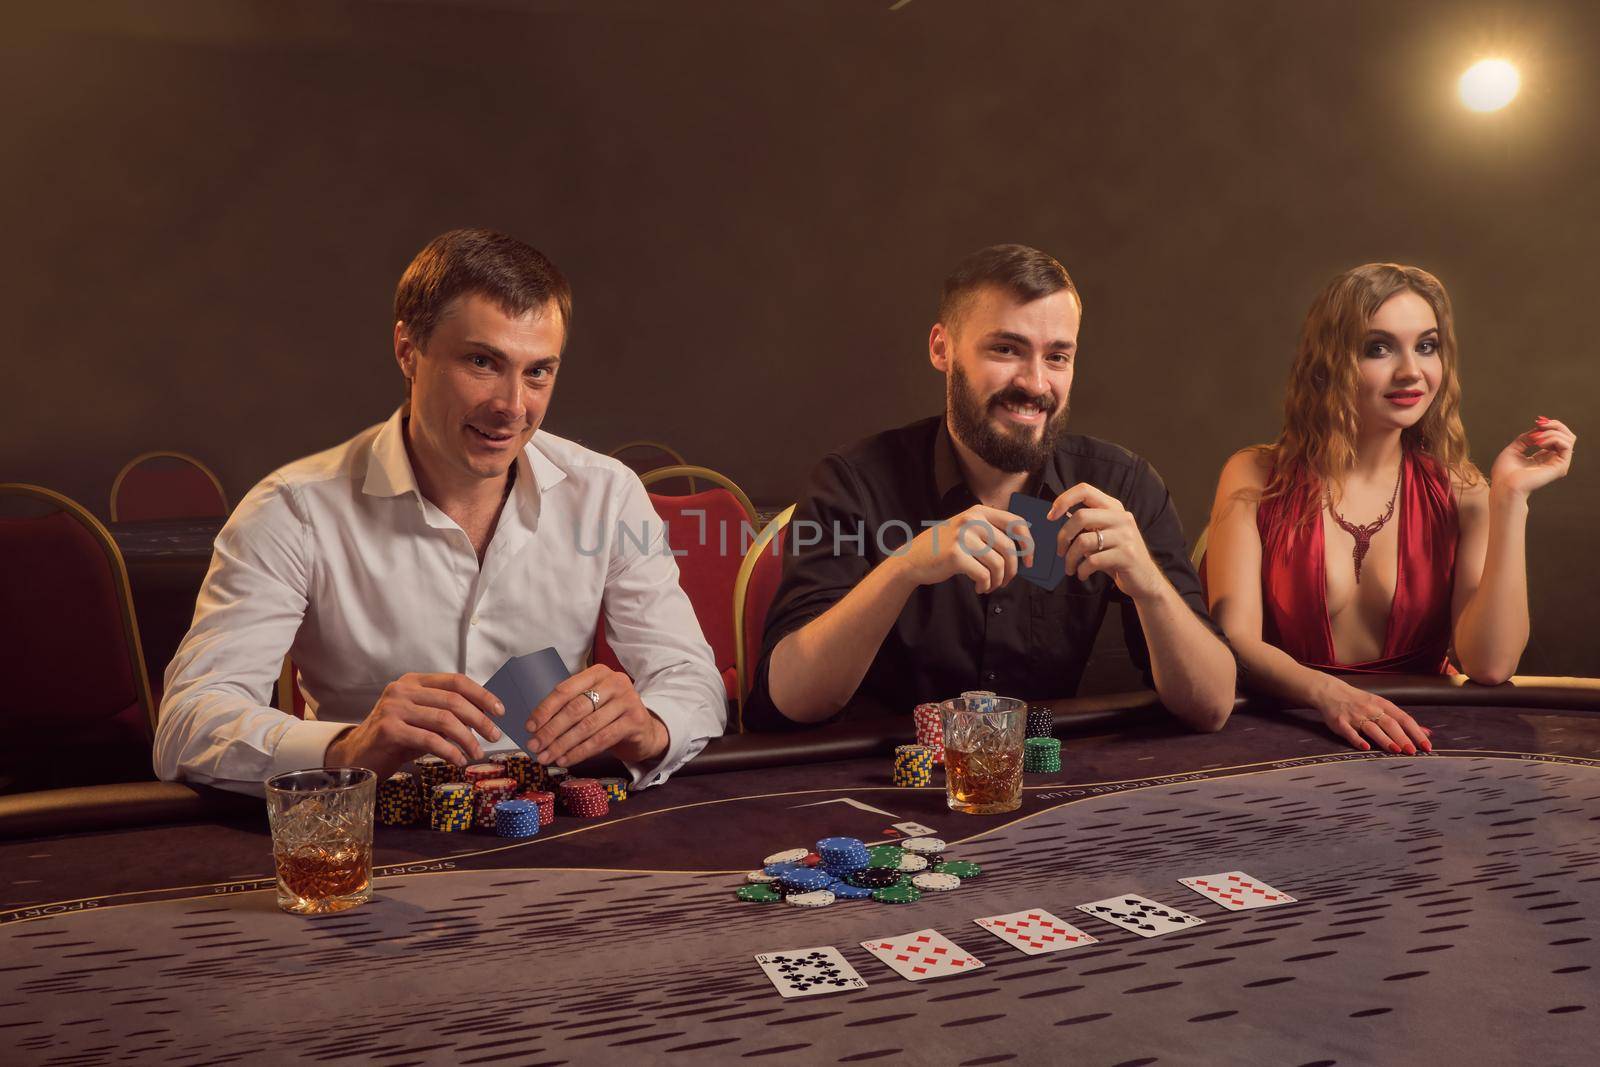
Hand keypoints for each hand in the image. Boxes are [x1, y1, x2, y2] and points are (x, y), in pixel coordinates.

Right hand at [324, 672, 504, 779]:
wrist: (357, 758)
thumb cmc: (396, 740)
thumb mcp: (423, 721)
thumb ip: (447, 715)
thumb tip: (486, 719)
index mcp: (413, 682)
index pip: (456, 681)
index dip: (481, 695)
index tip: (500, 711)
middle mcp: (402, 690)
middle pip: (453, 700)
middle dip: (480, 719)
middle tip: (494, 737)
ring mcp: (393, 708)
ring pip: (444, 720)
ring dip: (467, 739)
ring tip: (477, 753)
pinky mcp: (389, 729)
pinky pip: (429, 740)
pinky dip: (450, 751)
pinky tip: (458, 760)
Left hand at [527, 664, 669, 767]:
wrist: (644, 730)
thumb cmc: (610, 715)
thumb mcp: (591, 702)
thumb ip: (569, 706)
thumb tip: (535, 727)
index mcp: (597, 673)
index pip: (565, 690)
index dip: (545, 709)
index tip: (529, 727)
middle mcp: (614, 682)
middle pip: (575, 708)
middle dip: (551, 730)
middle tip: (534, 746)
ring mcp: (627, 700)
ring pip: (587, 726)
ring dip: (562, 744)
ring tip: (546, 757)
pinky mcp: (635, 721)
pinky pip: (601, 739)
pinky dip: (580, 752)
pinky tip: (566, 760)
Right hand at [890, 504, 1033, 594]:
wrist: (912, 559)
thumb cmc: (943, 548)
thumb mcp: (966, 531)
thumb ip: (990, 534)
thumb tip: (1022, 551)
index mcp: (978, 512)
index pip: (1016, 523)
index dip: (1028, 544)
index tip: (1030, 561)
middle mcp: (972, 521)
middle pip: (1009, 548)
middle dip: (1012, 570)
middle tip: (1006, 581)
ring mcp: (963, 537)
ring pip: (998, 564)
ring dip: (998, 580)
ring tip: (989, 586)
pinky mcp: (956, 555)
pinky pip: (984, 575)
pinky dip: (985, 585)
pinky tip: (979, 587)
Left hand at [1047, 483, 1164, 598]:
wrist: (1145, 579)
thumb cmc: (1117, 556)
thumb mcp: (1104, 534)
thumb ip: (1087, 525)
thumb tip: (1056, 517)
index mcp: (1114, 507)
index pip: (1085, 490)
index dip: (1063, 500)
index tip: (1050, 516)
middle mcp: (1121, 518)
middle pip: (1081, 516)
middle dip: (1063, 536)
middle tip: (1060, 551)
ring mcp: (1126, 536)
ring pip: (1084, 541)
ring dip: (1071, 558)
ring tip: (1070, 568)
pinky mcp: (1126, 556)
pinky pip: (1093, 561)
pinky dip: (1082, 570)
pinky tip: (1082, 574)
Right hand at [1313, 676, 1431, 753]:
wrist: (1330, 691)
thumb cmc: (1360, 701)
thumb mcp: (1382, 706)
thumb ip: (1403, 721)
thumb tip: (1427, 733)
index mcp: (1383, 705)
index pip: (1404, 719)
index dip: (1416, 732)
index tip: (1426, 746)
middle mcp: (1371, 710)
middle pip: (1390, 724)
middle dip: (1402, 737)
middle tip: (1412, 751)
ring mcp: (1355, 716)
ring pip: (1372, 728)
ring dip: (1384, 739)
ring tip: (1395, 750)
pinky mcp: (1340, 722)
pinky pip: (1349, 732)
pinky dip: (1357, 740)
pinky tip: (1365, 747)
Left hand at [1490, 416, 1574, 499]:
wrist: (1504, 485)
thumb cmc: (1505, 472)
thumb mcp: (1514, 448)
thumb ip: (1527, 438)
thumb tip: (1538, 429)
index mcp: (1542, 457)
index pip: (1556, 437)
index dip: (1549, 426)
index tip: (1537, 421)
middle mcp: (1552, 460)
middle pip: (1566, 436)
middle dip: (1554, 425)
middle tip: (1540, 423)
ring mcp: (1558, 464)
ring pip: (1568, 438)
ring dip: (1552, 431)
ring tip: (1536, 437)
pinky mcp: (1560, 467)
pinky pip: (1566, 445)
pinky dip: (1553, 438)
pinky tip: (1539, 442)